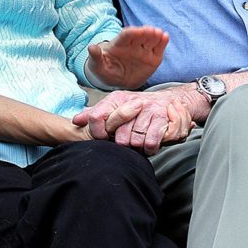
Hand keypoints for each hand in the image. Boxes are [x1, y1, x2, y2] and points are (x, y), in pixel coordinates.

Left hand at [73, 87, 198, 155]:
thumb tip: (75, 120)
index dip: (97, 133)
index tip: (104, 139)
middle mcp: (132, 102)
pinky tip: (149, 146)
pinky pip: (150, 141)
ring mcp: (148, 110)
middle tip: (126, 142)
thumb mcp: (115, 106)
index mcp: (117, 99)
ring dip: (137, 146)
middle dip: (122, 143)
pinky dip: (149, 148)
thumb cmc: (139, 108)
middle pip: (118, 135)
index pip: (97, 117)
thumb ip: (95, 113)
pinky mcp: (162, 119)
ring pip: (134, 140)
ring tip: (139, 143)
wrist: (171, 101)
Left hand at [86, 26, 168, 89]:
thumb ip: (96, 57)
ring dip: (156, 36)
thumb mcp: (97, 66)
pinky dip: (163, 43)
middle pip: (141, 35)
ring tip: (161, 34)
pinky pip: (158, 48)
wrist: (119, 80)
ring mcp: (144, 50)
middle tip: (152, 31)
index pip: (126, 36)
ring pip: (151, 40)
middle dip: (146, 32)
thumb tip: (90, 47)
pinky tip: (166, 37)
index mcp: (119, 44)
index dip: (132, 33)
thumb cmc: (106, 70)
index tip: (137, 31)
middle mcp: (133, 44)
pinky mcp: (153, 57)